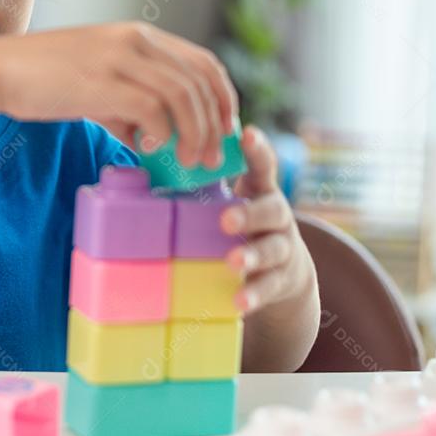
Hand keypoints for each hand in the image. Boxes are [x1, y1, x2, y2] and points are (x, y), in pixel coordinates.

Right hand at [0, 21, 237, 167]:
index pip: (203, 62)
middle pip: (199, 81)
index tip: (224, 131)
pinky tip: (149, 148)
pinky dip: (160, 131)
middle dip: (214, 124)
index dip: (223, 98)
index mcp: (140, 36)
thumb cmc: (44, 79)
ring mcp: (119, 58)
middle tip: (211, 159)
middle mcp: (136, 40)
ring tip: (188, 161)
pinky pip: (150, 108)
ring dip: (194, 133)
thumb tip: (149, 140)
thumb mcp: (95, 83)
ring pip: (182, 94)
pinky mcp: (101, 81)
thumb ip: (126, 107)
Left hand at [219, 125, 315, 313]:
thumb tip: (149, 166)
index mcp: (262, 190)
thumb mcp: (232, 200)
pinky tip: (239, 301)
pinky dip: (255, 294)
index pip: (263, 164)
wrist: (286, 269)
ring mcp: (284, 248)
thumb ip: (205, 186)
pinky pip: (271, 286)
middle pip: (272, 210)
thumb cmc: (244, 224)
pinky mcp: (283, 279)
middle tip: (225, 220)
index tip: (245, 133)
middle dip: (249, 214)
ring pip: (273, 249)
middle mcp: (278, 215)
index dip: (256, 148)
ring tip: (232, 262)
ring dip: (252, 256)